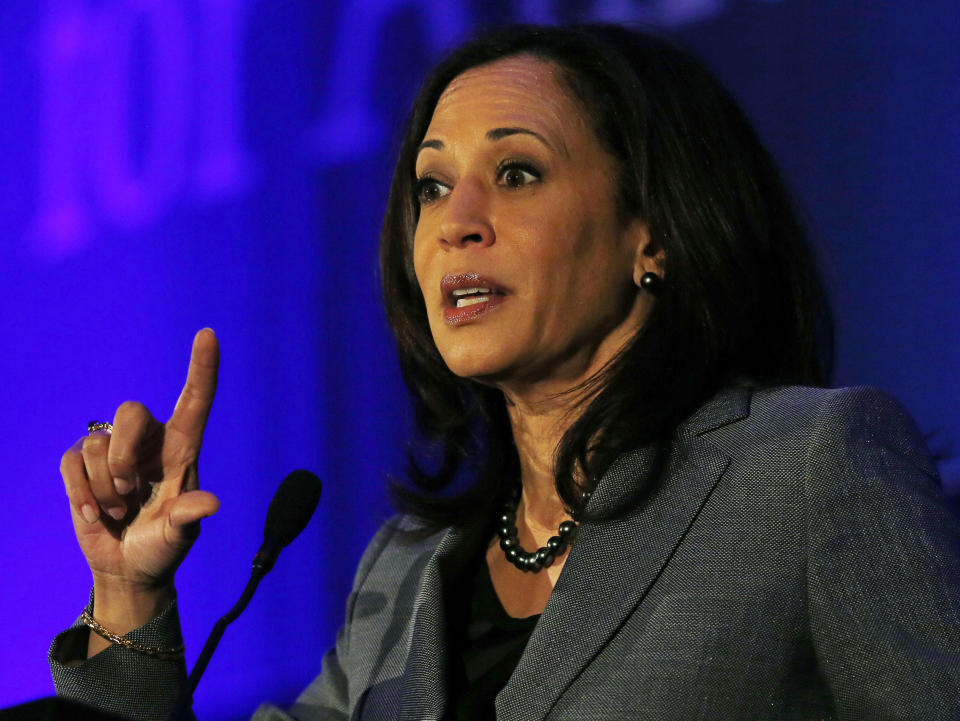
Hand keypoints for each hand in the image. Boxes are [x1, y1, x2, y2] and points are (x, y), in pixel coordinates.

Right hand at [60, 329, 219, 635]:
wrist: (128, 568)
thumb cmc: (163, 547)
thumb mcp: (180, 535)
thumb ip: (189, 516)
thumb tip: (210, 502)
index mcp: (182, 449)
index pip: (195, 401)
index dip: (202, 367)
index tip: (208, 334)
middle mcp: (149, 441)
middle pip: (130, 412)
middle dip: (123, 456)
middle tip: (131, 494)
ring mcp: (113, 450)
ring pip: (96, 445)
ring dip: (103, 489)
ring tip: (120, 511)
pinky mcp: (81, 464)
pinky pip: (71, 461)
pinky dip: (80, 494)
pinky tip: (96, 515)